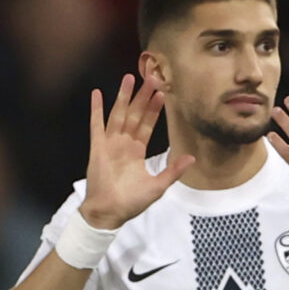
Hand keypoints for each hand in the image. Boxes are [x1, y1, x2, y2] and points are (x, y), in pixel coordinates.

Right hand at [80, 74, 194, 228]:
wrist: (110, 212)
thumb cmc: (132, 202)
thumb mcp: (158, 186)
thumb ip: (173, 171)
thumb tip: (192, 158)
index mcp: (136, 151)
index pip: (148, 124)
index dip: (154, 109)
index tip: (162, 93)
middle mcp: (124, 144)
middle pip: (135, 114)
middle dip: (143, 97)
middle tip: (151, 77)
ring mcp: (110, 143)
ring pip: (119, 114)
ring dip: (123, 96)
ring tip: (129, 78)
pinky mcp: (97, 147)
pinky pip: (97, 124)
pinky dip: (96, 109)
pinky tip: (97, 93)